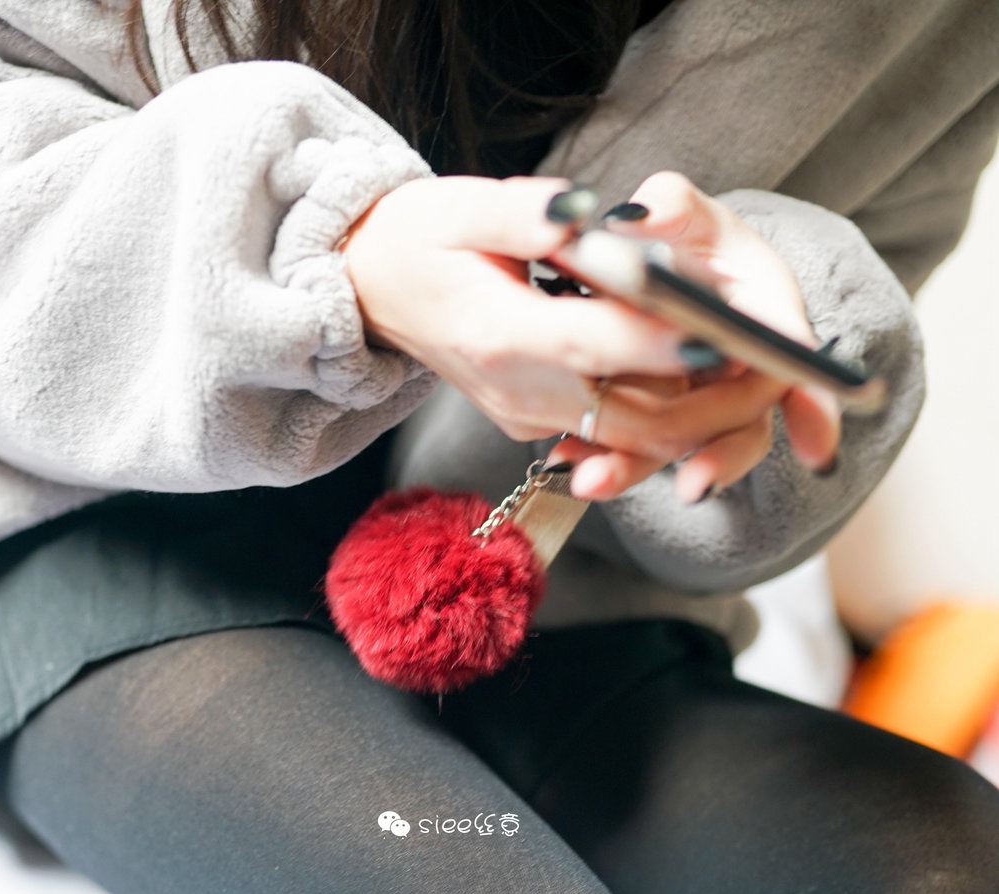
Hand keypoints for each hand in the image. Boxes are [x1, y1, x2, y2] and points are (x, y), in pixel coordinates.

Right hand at [344, 171, 839, 504]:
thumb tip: (591, 217)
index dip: (663, 343)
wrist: (368, 293)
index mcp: (497, 335)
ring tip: (758, 380)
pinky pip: (612, 433)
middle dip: (709, 406)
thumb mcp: (465, 207)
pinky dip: (665, 418)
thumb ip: (537, 216)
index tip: (726, 333)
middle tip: (772, 371)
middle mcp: (518, 389)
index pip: (596, 346)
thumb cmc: (417, 239)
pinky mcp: (537, 421)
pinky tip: (706, 384)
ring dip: (699, 421)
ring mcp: (528, 415)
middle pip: (631, 419)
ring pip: (631, 439)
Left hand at [547, 171, 841, 499]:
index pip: (794, 360)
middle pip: (745, 425)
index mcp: (767, 315)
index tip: (816, 449)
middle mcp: (740, 370)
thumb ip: (674, 206)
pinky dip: (600, 456)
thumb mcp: (687, 210)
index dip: (814, 407)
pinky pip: (632, 446)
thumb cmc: (684, 233)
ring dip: (640, 469)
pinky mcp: (653, 419)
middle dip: (721, 459)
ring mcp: (697, 403)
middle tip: (694, 485)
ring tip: (596, 483)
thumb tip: (644, 213)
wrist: (647, 265)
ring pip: (681, 447)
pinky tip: (566, 464)